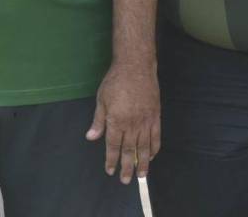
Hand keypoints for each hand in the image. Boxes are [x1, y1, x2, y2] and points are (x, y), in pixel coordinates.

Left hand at [85, 60, 160, 184]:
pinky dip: (154, 147)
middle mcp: (132, 124)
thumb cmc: (115, 81)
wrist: (136, 66)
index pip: (113, 146)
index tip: (110, 171)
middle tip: (126, 180)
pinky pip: (156, 136)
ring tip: (141, 175)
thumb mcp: (101, 99)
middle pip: (129, 150)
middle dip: (127, 167)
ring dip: (142, 162)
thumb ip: (98, 120)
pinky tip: (151, 156)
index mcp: (116, 121)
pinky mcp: (155, 115)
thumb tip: (91, 137)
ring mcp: (145, 120)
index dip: (111, 160)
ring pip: (144, 146)